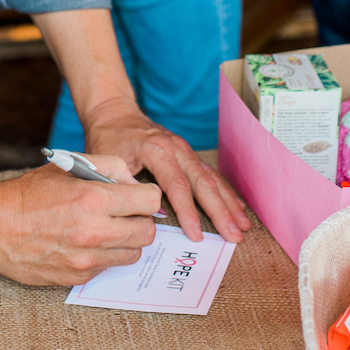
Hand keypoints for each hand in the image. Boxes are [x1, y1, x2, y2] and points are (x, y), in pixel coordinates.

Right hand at [0, 156, 161, 285]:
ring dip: (126, 240)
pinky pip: (109, 267)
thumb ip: (109, 167)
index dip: (147, 195)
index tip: (138, 196)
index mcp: (93, 199)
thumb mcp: (69, 166)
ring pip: (133, 254)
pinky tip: (86, 243)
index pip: (150, 201)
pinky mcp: (77, 277)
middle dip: (141, 220)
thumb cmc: (29, 193)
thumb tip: (135, 184)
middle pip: (148, 232)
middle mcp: (93, 233)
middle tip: (124, 213)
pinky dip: (105, 255)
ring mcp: (86, 260)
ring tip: (106, 228)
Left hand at [80, 97, 252, 244]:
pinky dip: (225, 193)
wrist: (115, 113)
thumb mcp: (107, 164)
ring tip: (242, 226)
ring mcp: (185, 151)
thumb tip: (144, 216)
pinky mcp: (188, 155)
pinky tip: (237, 208)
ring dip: (229, 204)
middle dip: (220, 212)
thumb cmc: (109, 139)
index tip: (196, 235)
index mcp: (156, 149)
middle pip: (203, 183)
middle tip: (233, 236)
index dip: (188, 212)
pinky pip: (211, 175)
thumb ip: (125, 187)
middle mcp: (176, 148)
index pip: (177, 185)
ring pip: (212, 180)